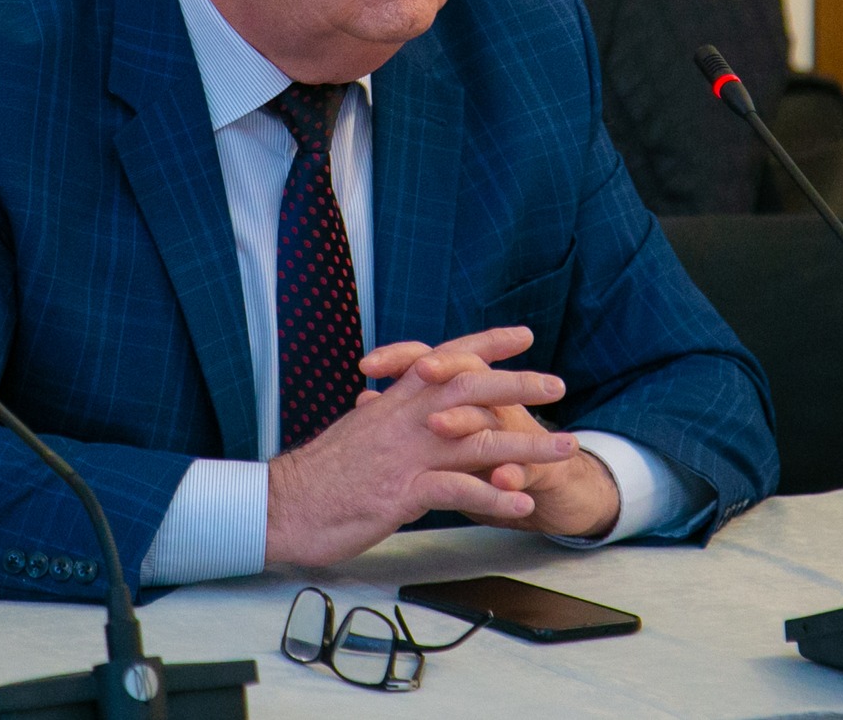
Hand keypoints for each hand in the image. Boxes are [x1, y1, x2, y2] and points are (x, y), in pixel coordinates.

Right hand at [263, 327, 574, 568]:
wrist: (277, 506)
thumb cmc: (316, 476)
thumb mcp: (356, 433)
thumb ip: (387, 419)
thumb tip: (398, 407)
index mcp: (392, 402)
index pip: (445, 359)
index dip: (485, 344)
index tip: (522, 335)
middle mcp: (403, 420)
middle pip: (470, 387)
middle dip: (519, 383)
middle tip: (558, 385)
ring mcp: (404, 455)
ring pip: (476, 439)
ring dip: (526, 445)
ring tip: (564, 450)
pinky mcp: (400, 493)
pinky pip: (458, 491)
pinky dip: (494, 497)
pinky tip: (522, 504)